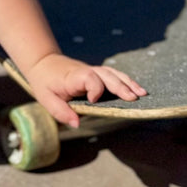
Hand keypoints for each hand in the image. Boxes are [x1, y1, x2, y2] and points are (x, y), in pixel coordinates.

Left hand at [25, 54, 146, 128]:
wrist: (44, 63)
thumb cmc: (46, 83)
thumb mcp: (47, 100)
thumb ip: (61, 112)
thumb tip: (77, 124)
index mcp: (74, 77)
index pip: (89, 78)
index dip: (94, 88)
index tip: (93, 101)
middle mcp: (87, 71)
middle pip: (107, 75)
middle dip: (120, 86)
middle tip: (133, 98)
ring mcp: (94, 70)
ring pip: (114, 74)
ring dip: (128, 83)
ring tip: (142, 94)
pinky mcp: (98, 73)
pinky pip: (114, 75)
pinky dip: (126, 81)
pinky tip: (137, 89)